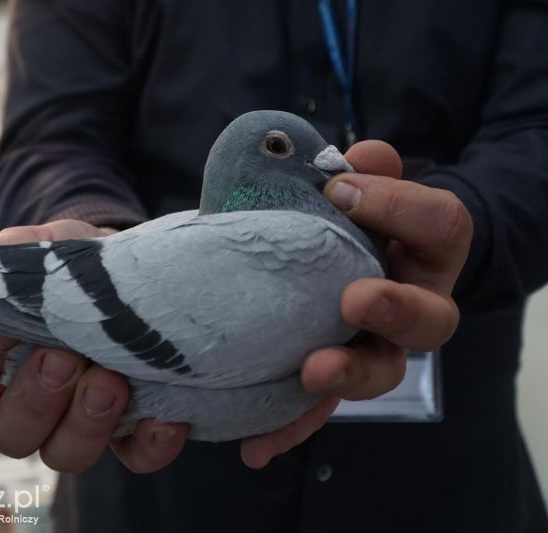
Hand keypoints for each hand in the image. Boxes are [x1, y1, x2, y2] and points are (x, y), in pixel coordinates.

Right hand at [0, 219, 188, 473]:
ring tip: (110, 381)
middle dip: (32, 401)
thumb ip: (16, 252)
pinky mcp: (132, 434)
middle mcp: (29, 402)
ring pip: (65, 455)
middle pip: (6, 433)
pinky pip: (138, 457)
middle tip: (62, 359)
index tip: (0, 332)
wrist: (139, 268)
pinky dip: (150, 442)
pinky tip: (165, 415)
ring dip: (85, 425)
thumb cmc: (78, 264)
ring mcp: (80, 424)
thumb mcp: (48, 245)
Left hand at [240, 140, 472, 467]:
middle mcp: (414, 305)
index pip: (440, 224)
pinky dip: (290, 427)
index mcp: (427, 248)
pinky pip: (320, 408)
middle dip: (396, 310)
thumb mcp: (359, 186)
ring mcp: (377, 347)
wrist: (346, 257)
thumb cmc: (356, 217)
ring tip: (312, 372)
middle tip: (356, 300)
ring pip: (381, 371)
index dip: (397, 206)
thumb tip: (354, 157)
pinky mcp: (335, 376)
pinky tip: (256, 446)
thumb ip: (361, 170)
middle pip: (430, 320)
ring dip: (348, 373)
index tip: (338, 189)